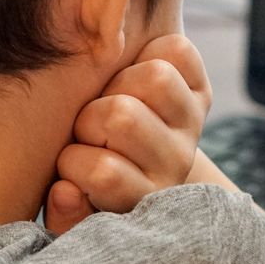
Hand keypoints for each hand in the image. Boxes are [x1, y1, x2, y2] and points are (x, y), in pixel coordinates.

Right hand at [45, 34, 212, 233]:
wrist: (134, 164)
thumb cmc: (88, 185)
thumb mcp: (74, 209)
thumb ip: (63, 213)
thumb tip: (65, 190)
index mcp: (143, 198)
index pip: (105, 174)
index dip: (73, 162)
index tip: (70, 166)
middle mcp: (175, 164)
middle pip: (123, 116)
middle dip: (90, 117)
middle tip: (88, 130)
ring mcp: (191, 125)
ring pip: (155, 77)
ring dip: (118, 82)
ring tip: (108, 100)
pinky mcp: (201, 91)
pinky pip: (177, 50)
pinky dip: (151, 51)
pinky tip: (132, 75)